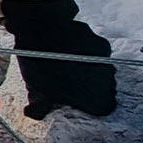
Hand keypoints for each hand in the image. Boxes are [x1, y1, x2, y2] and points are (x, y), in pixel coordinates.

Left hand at [0, 0, 117, 118]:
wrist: (44, 30)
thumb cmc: (42, 66)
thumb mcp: (37, 91)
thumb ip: (39, 106)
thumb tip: (34, 113)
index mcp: (97, 97)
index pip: (104, 108)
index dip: (90, 106)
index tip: (77, 101)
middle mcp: (107, 79)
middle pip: (105, 88)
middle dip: (91, 88)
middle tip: (70, 84)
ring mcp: (105, 58)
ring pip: (101, 69)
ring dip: (89, 69)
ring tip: (68, 66)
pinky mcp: (100, 41)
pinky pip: (96, 52)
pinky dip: (86, 53)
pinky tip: (69, 50)